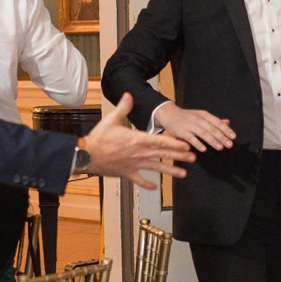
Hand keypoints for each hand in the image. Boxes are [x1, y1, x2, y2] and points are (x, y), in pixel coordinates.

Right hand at [79, 94, 194, 190]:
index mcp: (137, 140)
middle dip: (179, 156)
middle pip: (163, 155)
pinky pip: (140, 180)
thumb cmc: (99, 138)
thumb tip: (129, 94)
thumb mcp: (111, 120)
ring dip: (170, 171)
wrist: (87, 156)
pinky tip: (156, 187)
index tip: (187, 145)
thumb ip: (123, 108)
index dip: (175, 143)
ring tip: (183, 174)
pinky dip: (147, 184)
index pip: (160, 142)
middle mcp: (139, 154)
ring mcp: (134, 165)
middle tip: (193, 157)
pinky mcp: (127, 173)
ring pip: (156, 168)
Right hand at [155, 101, 235, 152]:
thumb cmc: (186, 117)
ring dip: (212, 141)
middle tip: (229, 144)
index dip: (226, 129)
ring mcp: (189, 125)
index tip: (233, 136)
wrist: (168, 114)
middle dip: (222, 137)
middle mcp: (197, 119)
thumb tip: (227, 122)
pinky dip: (198, 143)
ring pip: (203, 133)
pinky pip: (191, 138)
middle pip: (212, 128)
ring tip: (220, 147)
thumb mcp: (200, 115)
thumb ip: (213, 120)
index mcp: (203, 115)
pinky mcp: (181, 132)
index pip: (217, 122)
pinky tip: (204, 149)